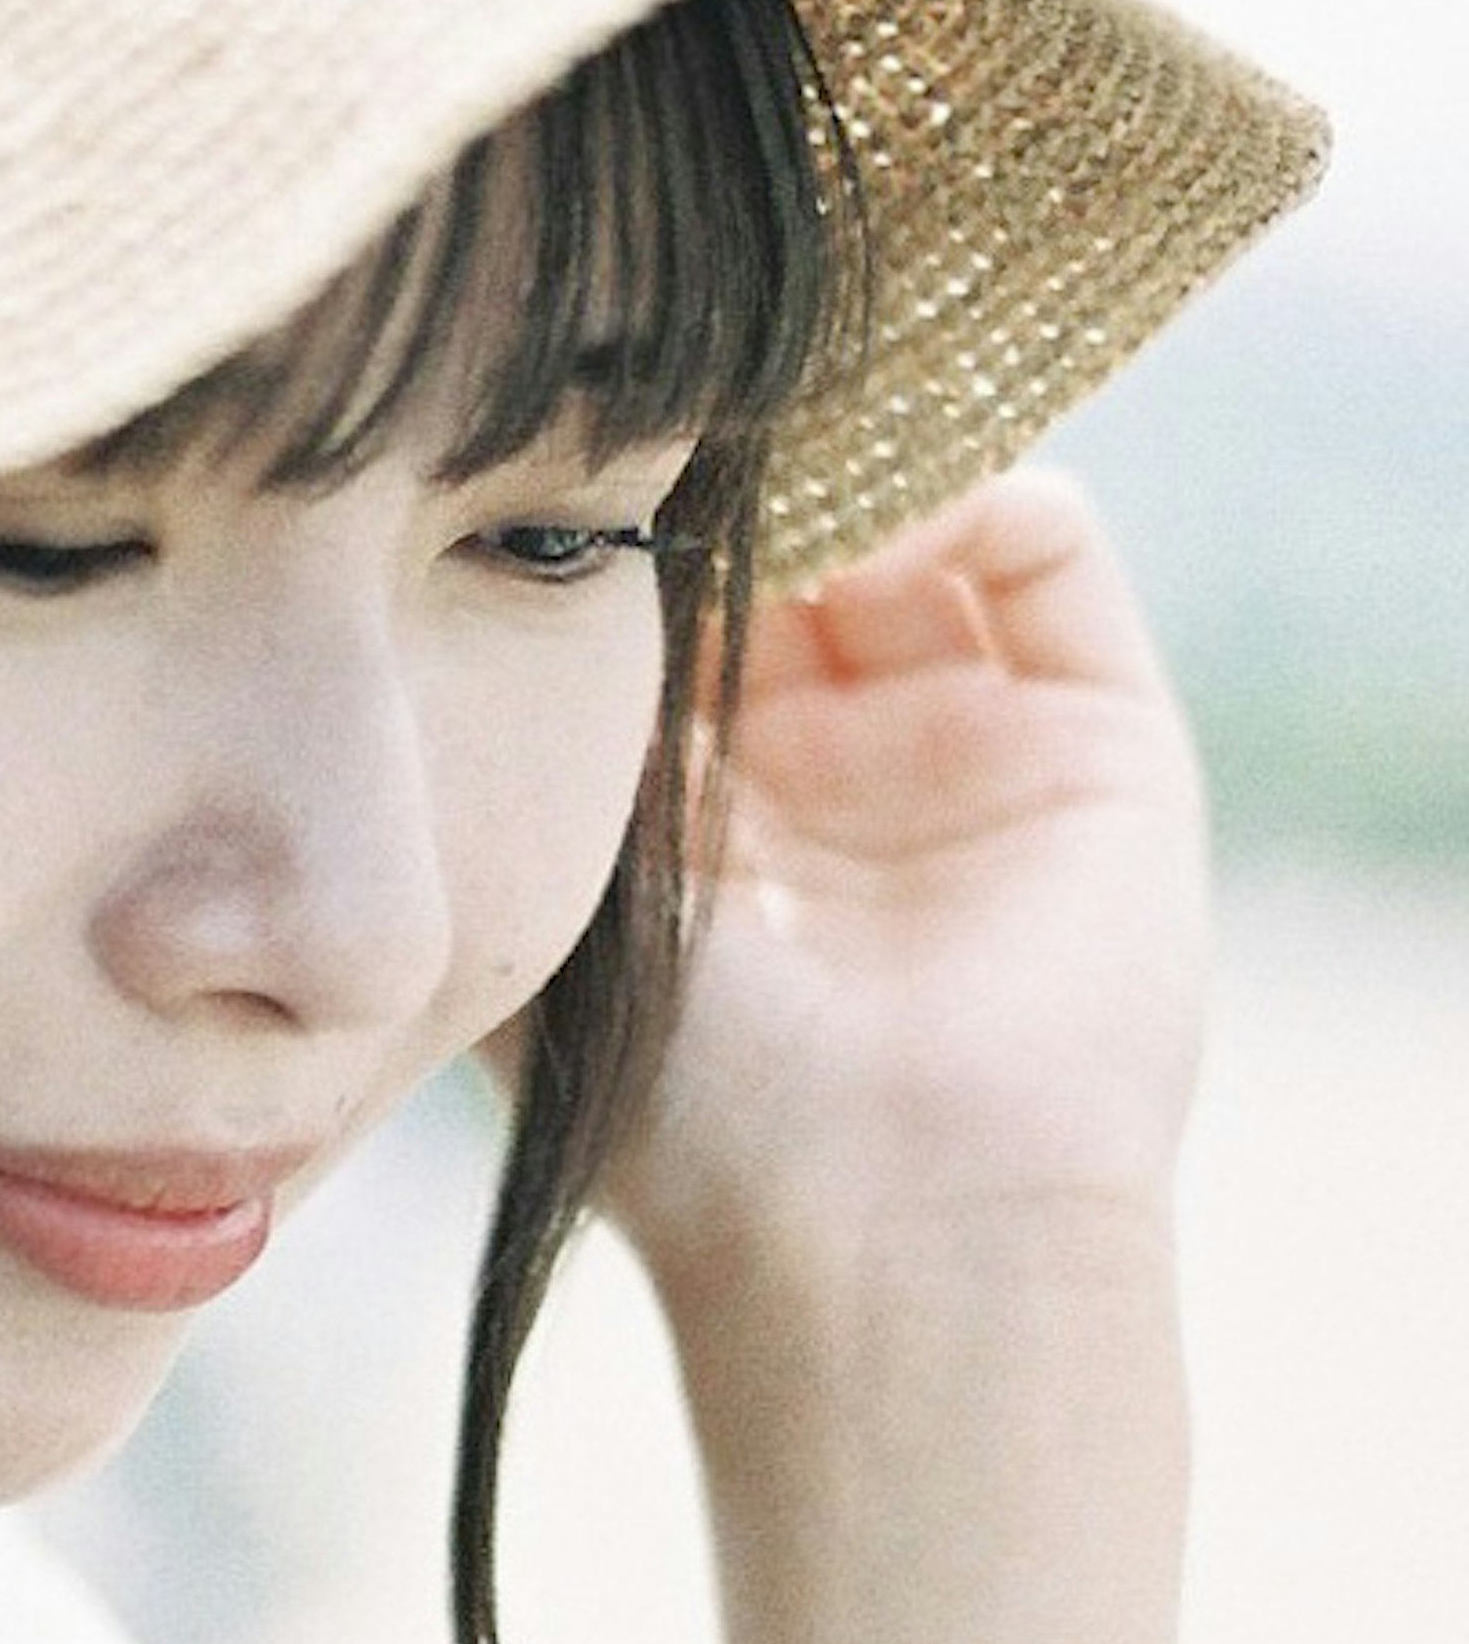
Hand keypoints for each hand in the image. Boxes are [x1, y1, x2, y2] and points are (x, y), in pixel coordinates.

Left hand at [604, 471, 1210, 1329]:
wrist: (881, 1224)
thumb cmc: (691, 1106)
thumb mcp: (578, 899)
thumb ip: (567, 739)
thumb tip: (543, 552)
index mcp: (701, 825)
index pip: (672, 617)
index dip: (637, 536)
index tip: (581, 469)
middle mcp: (839, 778)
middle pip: (795, 549)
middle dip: (746, 477)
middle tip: (686, 419)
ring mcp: (970, 749)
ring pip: (918, 526)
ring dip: (857, 463)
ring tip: (793, 445)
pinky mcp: (1101, 736)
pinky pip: (1046, 549)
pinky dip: (977, 485)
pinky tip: (893, 498)